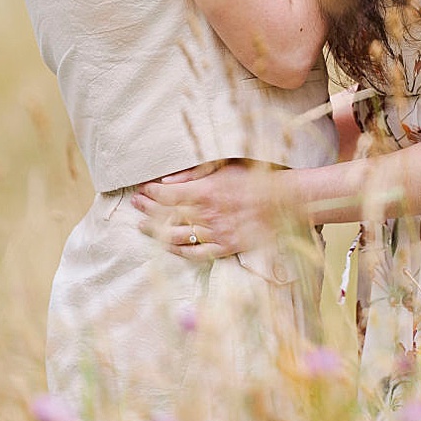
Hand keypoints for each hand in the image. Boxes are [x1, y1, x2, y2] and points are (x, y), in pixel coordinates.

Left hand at [131, 163, 298, 260]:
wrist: (285, 201)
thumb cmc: (256, 178)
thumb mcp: (225, 166)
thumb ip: (194, 174)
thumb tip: (166, 180)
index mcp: (207, 192)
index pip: (167, 195)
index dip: (149, 193)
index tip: (141, 189)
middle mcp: (208, 215)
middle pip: (166, 216)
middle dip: (146, 209)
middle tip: (136, 204)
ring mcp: (216, 234)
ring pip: (176, 236)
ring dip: (155, 231)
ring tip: (142, 225)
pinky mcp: (225, 248)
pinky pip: (194, 253)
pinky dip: (176, 250)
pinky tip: (165, 245)